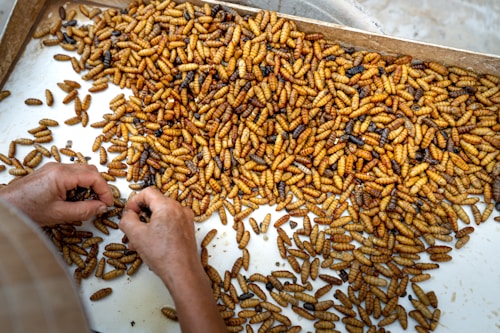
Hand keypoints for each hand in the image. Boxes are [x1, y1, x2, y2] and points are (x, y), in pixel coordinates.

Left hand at [0, 162, 112, 225]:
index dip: (105, 190)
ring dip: (89, 185)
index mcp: (61, 175)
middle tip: (100, 203)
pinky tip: (74, 199)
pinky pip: (71, 174)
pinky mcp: (49, 173)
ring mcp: (53, 168)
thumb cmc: (26, 210)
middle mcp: (58, 167)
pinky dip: (79, 185)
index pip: (94, 176)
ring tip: (87, 203)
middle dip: (98, 186)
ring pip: (81, 171)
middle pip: (90, 170)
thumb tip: (101, 207)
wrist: (5, 207)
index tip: (107, 203)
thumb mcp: (59, 214)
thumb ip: (84, 210)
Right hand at [119, 187, 226, 332]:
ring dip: (147, 226)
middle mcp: (179, 209)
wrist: (183, 272)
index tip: (128, 213)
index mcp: (168, 206)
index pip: (148, 192)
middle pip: (155, 204)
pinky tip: (149, 246)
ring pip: (162, 216)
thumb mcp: (136, 235)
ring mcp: (186, 220)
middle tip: (131, 229)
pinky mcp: (188, 230)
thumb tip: (128, 215)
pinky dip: (158, 230)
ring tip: (137, 243)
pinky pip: (170, 224)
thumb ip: (127, 219)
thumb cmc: (162, 254)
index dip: (134, 201)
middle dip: (140, 216)